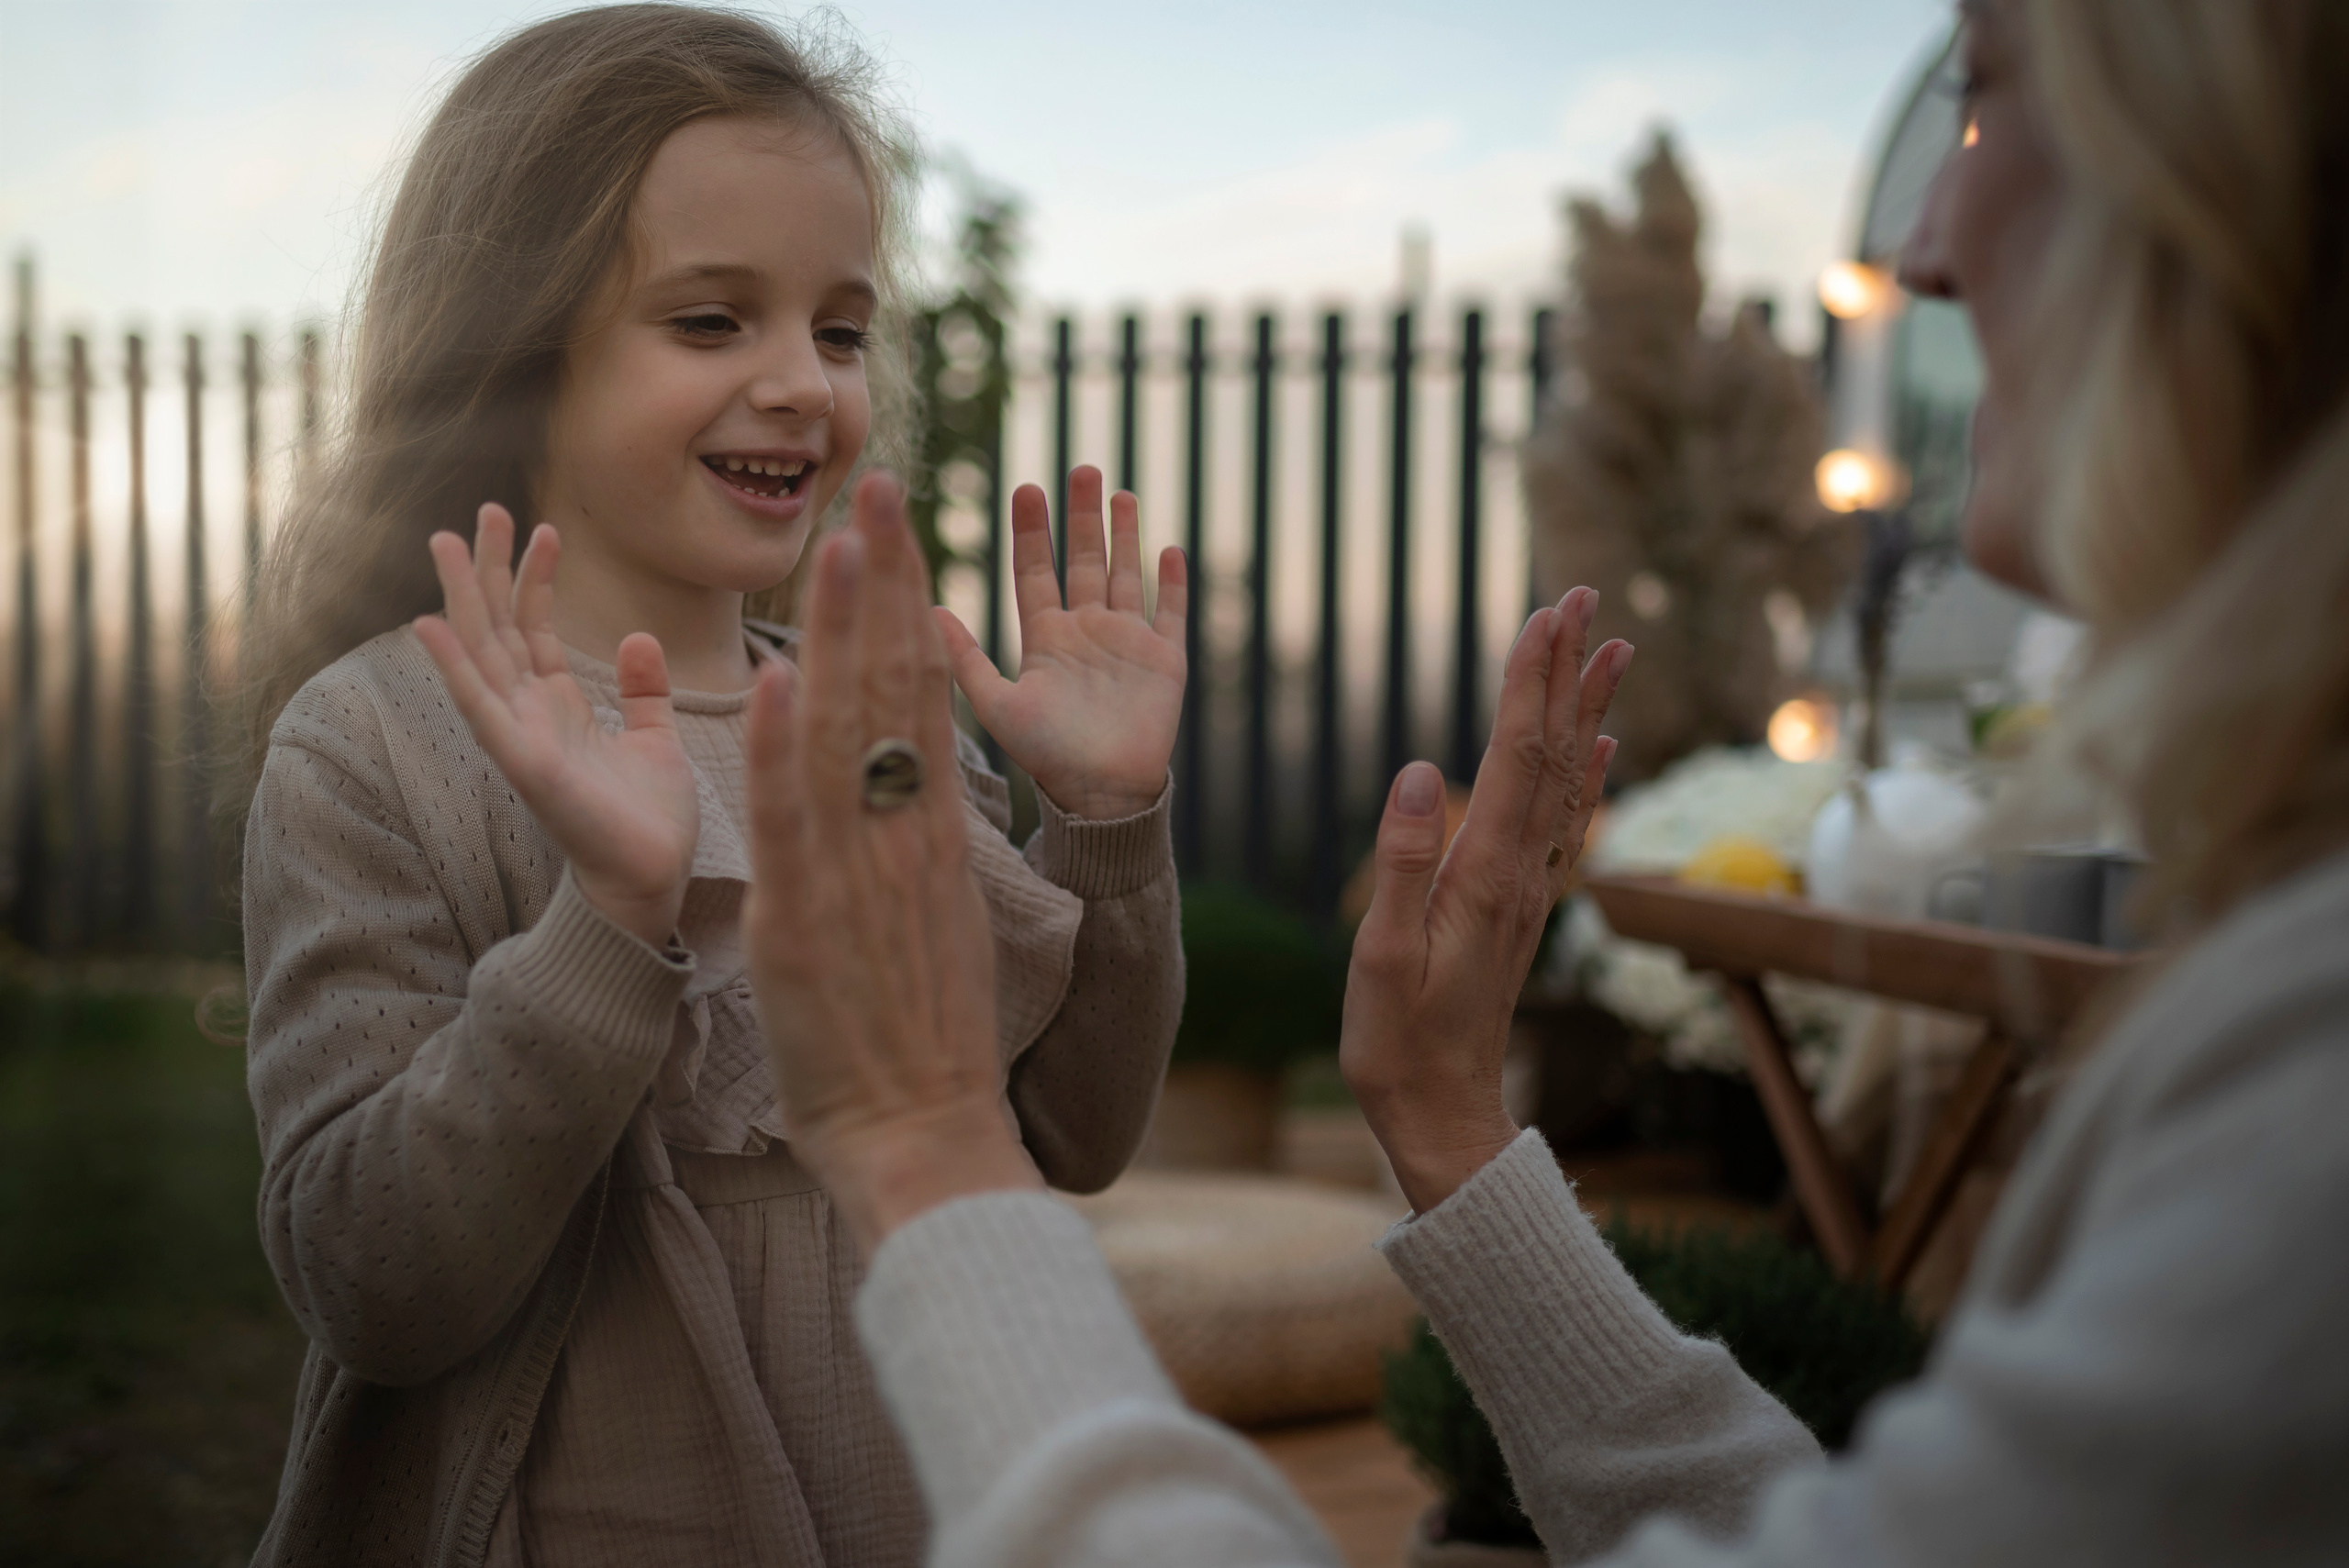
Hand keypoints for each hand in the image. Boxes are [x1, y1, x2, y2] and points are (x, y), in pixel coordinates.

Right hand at [413, 503, 698, 948]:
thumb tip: (638, 635)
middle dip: (489, 568)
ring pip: (481, 653)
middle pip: (497, 627)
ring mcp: (519, 737)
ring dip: (461, 597)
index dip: (536, 577)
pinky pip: (481, 707)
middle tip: (485, 509)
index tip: (547, 527)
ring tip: (445, 541)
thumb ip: (644, 689)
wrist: (654, 878)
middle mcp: (529, 715)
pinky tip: (428, 625)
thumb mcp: (654, 737)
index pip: (534, 628)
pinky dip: (455, 667)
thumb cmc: (649, 819)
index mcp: (558, 706)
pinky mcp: (524, 764)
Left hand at [743, 474, 1042, 1253]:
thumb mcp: (927, 918)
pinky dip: (777, 754)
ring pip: (846, 733)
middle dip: (882, 581)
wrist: (929, 1132)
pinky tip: (770, 684)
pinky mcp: (806, 921)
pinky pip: (790, 825)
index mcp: (925, 827)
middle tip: (879, 485)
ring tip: (836, 543)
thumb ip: (907, 847)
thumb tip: (897, 791)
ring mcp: (856, 871)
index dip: (900, 603)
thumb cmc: (923, 1037)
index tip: (891, 531)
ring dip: (838, 632)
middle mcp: (900, 832)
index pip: (915, 691)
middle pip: (892, 684)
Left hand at [934, 465, 1185, 819]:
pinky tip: (1171, 548)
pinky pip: (1171, 611)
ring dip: (1125, 534)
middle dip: (1082, 515)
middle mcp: (1086, 632)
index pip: (1035, 571)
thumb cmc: (1047, 757)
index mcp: (1046, 637)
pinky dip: (1174, 582)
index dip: (1032, 531)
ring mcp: (1127, 642)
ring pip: (1127, 573)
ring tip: (1121, 492)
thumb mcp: (998, 705)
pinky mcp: (1165, 660)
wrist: (1102, 795)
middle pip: (1084, 560)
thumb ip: (964, 659)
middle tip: (1081, 468)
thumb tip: (926, 611)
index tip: (1026, 487)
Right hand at [1341, 589, 1630, 1213]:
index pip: (1516, 754)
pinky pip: (1565, 823)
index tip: (1545, 613)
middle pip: (1553, 751)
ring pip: (1566, 779)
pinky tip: (1603, 748)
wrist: (1443, 1112)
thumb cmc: (1398, 1041)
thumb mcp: (1381, 955)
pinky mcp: (1522, 907)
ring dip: (1586, 709)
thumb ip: (1403, 861)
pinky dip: (1587, 774)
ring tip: (1611, 649)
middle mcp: (1521, 872)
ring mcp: (1528, 889)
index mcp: (1484, 873)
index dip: (1531, 680)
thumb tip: (1423, 770)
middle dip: (1566, 671)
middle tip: (1584, 599)